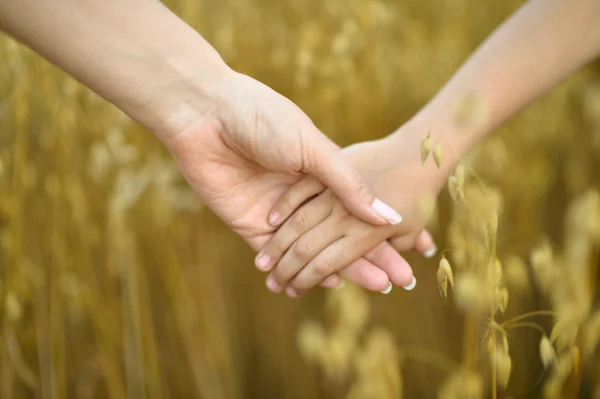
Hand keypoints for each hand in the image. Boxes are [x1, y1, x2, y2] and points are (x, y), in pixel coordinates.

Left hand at [162, 72, 415, 291]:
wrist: (207, 113)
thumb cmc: (263, 118)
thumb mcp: (312, 147)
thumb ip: (347, 184)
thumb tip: (388, 216)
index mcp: (319, 173)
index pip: (357, 210)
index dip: (382, 230)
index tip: (412, 250)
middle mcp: (301, 198)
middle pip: (340, 235)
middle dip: (370, 256)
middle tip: (399, 280)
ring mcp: (276, 214)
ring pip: (313, 250)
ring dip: (343, 268)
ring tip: (375, 285)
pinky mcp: (250, 223)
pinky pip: (280, 254)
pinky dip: (304, 268)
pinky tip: (331, 281)